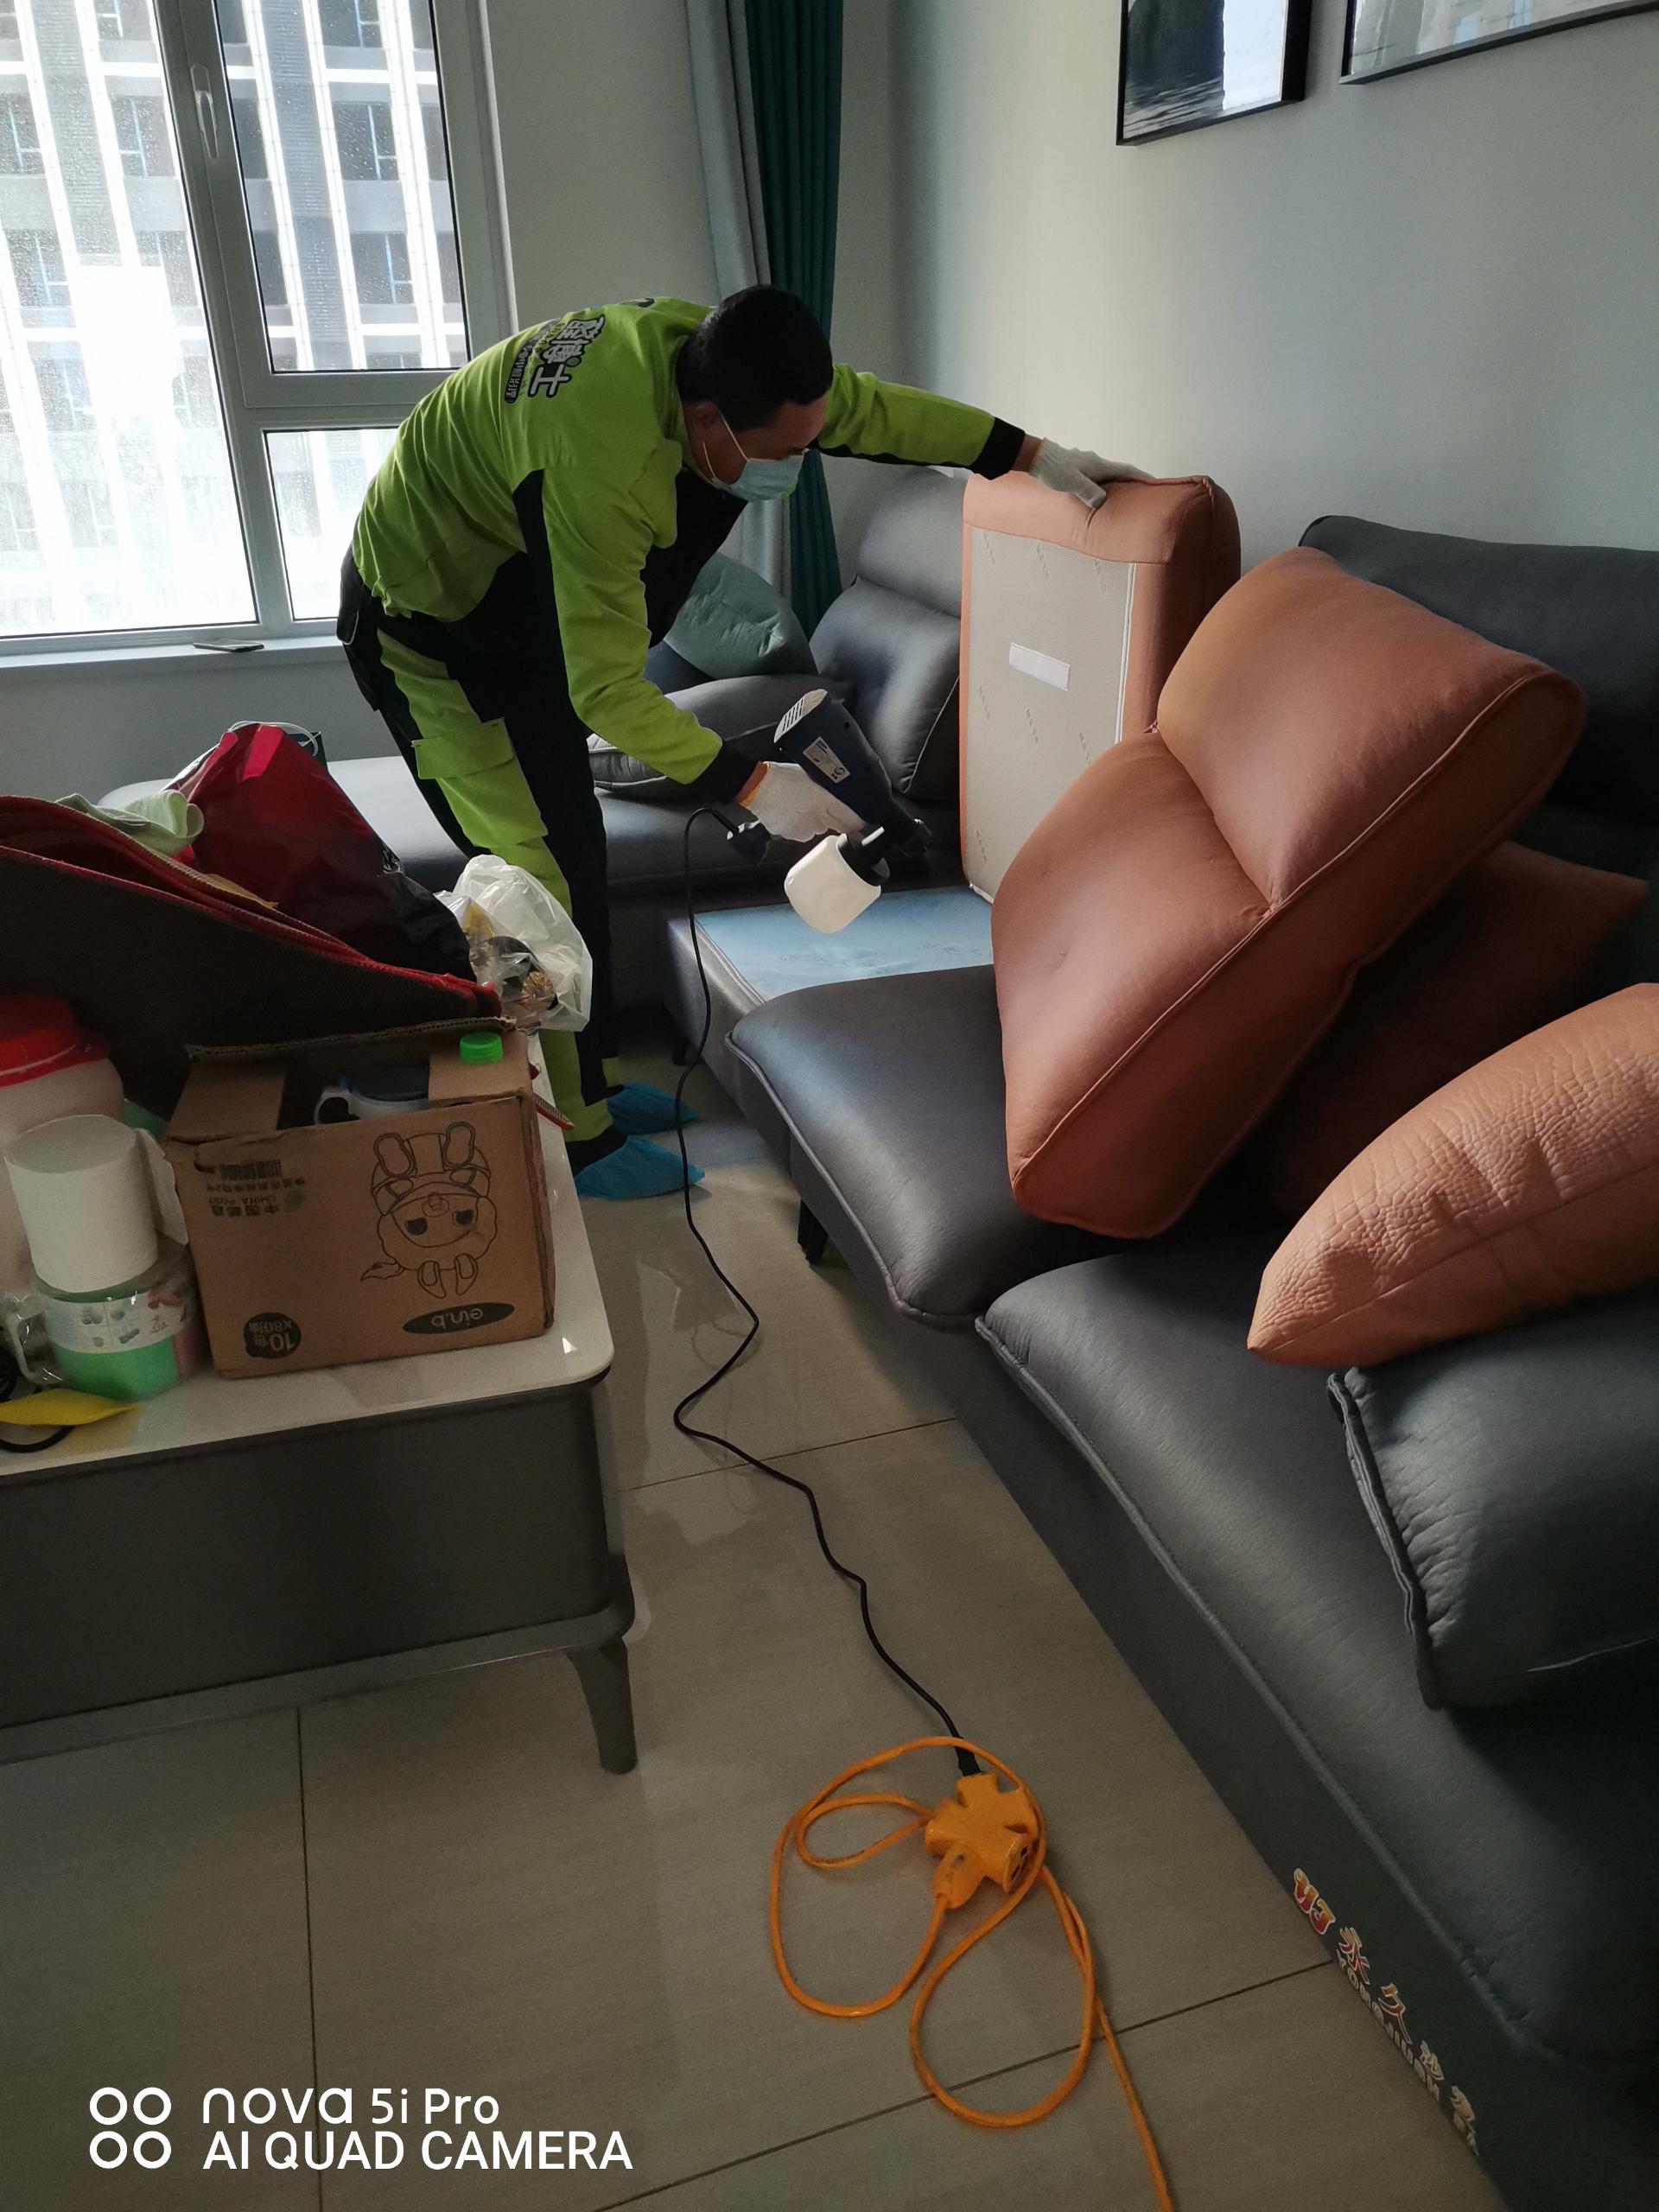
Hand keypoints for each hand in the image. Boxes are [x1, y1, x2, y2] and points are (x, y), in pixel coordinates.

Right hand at [740, 760, 864, 842]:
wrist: (757, 787)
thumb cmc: (784, 776)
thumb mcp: (813, 775)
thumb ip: (829, 789)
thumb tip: (847, 798)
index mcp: (824, 798)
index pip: (850, 819)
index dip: (857, 822)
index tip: (860, 823)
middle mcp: (817, 816)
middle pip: (837, 826)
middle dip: (835, 819)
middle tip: (821, 807)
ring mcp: (805, 828)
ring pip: (818, 830)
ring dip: (815, 822)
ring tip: (801, 807)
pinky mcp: (793, 835)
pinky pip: (803, 834)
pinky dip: (800, 827)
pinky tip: (791, 814)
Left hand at [1029, 441, 1150, 511]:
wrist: (1036, 457)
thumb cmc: (1053, 469)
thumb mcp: (1072, 483)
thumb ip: (1088, 492)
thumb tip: (1101, 502)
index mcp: (1099, 465)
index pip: (1127, 471)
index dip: (1142, 477)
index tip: (1155, 483)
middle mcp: (1095, 462)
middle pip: (1119, 472)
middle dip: (1132, 481)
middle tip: (1142, 491)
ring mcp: (1086, 463)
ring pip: (1107, 473)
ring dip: (1116, 482)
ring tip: (1122, 494)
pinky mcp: (1078, 466)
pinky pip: (1096, 475)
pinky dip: (1102, 483)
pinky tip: (1097, 489)